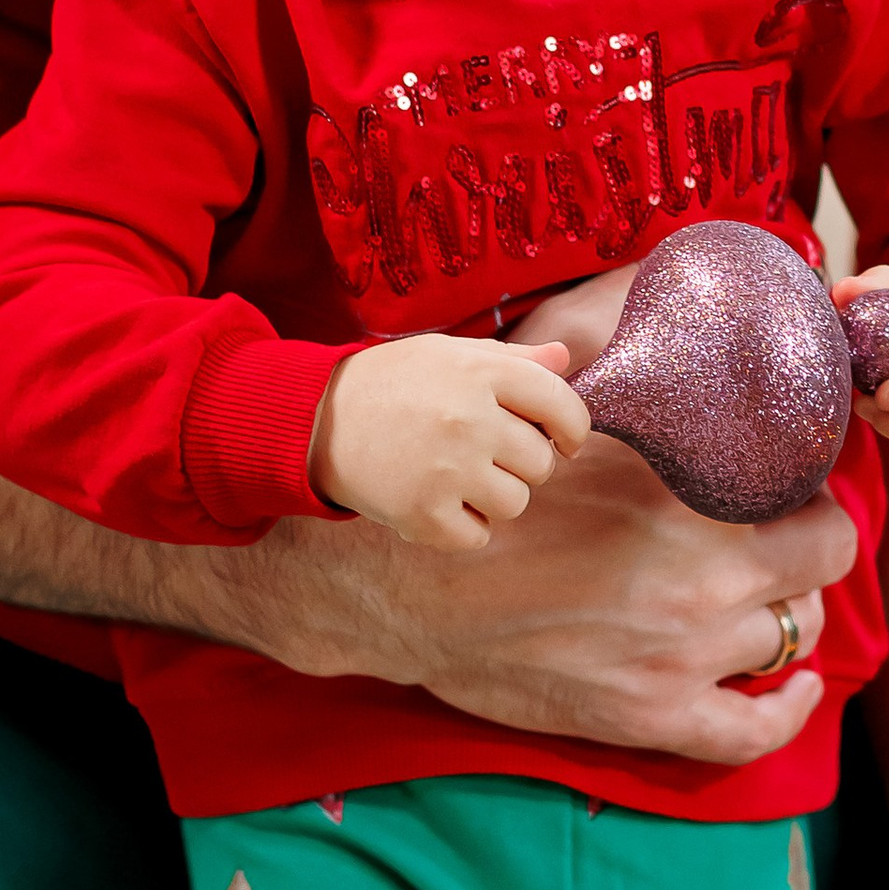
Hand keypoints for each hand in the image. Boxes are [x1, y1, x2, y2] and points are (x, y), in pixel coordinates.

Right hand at [181, 418, 854, 766]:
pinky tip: (794, 683)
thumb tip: (672, 310)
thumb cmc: (485, 496)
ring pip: (798, 633)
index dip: (809, 478)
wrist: (403, 587)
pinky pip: (753, 731)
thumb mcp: (568, 420)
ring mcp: (681, 655)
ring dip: (793, 611)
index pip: (810, 484)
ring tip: (774, 595)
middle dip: (814, 540)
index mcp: (685, 493)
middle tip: (789, 532)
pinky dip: (787, 708)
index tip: (793, 477)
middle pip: (824, 557)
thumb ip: (634, 379)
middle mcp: (700, 575)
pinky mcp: (651, 716)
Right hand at [311, 334, 589, 548]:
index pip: (563, 406)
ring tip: (457, 476)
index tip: (562, 440)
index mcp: (481, 371)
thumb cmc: (393, 383)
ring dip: (494, 496)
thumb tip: (564, 359)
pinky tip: (439, 501)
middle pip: (542, 463)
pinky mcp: (422, 514)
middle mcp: (469, 419)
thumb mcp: (449, 354)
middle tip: (483, 452)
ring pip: (516, 503)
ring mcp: (446, 470)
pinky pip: (480, 535)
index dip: (572, 429)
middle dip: (521, 463)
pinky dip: (465, 526)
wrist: (316, 420)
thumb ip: (512, 359)